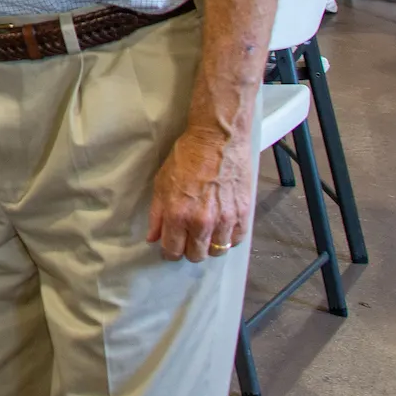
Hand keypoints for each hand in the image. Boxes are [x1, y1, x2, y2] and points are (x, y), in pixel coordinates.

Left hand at [147, 121, 253, 261]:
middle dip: (189, 250)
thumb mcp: (161, 182)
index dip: (169, 251)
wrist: (217, 139)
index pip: (173, 251)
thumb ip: (157, 214)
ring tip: (206, 232)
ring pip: (217, 251)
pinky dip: (228, 237)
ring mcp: (225, 219)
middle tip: (188, 238)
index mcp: (178, 214)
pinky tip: (222, 226)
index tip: (171, 246)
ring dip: (209, 245)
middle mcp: (201, 222)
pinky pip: (236, 240)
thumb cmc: (187, 157)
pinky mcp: (243, 213)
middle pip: (195, 256)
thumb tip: (153, 237)